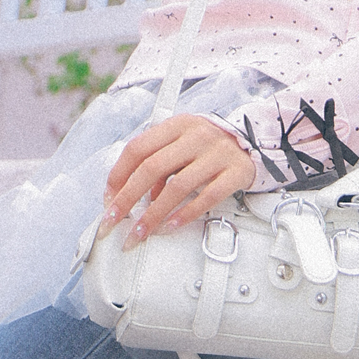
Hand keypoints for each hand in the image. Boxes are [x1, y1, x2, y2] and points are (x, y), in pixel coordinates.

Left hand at [101, 114, 254, 243]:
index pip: (138, 148)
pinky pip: (207, 197)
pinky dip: (185, 214)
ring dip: (154, 214)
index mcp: (176, 125)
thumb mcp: (179, 144)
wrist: (250, 144)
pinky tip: (170, 227)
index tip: (108, 201)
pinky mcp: (235, 173)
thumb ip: (157, 164)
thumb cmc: (205, 148)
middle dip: (128, 199)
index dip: (118, 175)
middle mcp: (196, 136)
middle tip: (113, 222)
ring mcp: (217, 153)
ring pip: (177, 186)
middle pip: (153, 168)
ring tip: (140, 233)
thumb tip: (133, 196)